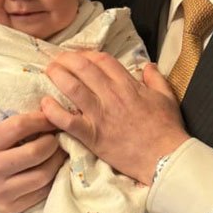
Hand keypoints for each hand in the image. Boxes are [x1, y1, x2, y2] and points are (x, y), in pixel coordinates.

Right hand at [0, 82, 65, 212]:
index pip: (20, 127)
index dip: (41, 119)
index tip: (51, 115)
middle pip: (36, 152)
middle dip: (52, 141)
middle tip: (57, 134)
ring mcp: (2, 191)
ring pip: (43, 174)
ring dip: (57, 160)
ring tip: (60, 149)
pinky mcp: (12, 206)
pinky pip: (42, 192)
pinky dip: (53, 178)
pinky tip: (54, 167)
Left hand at [42, 53, 188, 184]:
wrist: (165, 158)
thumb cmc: (167, 129)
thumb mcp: (167, 98)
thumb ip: (156, 79)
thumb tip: (148, 66)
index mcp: (128, 85)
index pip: (102, 60)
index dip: (87, 55)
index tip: (80, 57)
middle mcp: (111, 96)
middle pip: (83, 68)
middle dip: (67, 59)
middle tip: (57, 59)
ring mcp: (100, 115)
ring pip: (72, 88)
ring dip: (57, 76)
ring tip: (48, 71)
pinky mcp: (92, 136)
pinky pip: (67, 120)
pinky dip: (53, 111)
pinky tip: (44, 103)